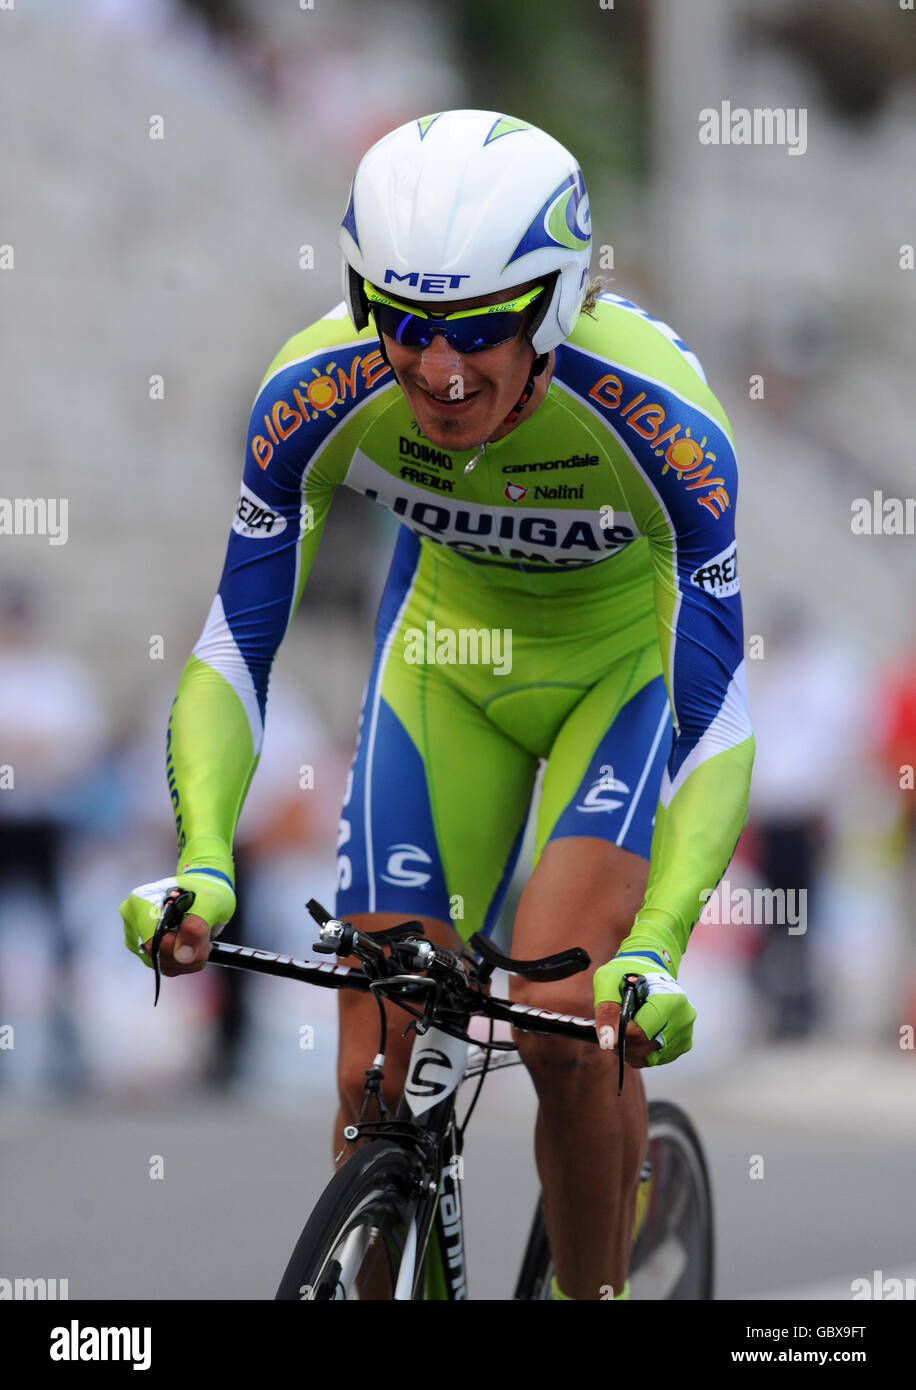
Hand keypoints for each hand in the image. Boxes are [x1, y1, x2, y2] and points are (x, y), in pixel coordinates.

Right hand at [120, 871, 234, 969]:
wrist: (204, 888)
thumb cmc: (206, 889)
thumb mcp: (210, 902)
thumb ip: (196, 926)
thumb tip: (183, 955)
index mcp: (142, 900)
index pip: (154, 942)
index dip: (181, 948)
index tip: (204, 942)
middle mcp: (132, 916)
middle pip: (156, 955)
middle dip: (188, 955)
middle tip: (206, 941)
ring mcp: (136, 932)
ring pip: (160, 964)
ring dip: (187, 960)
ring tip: (200, 940)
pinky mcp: (143, 946)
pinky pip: (163, 965)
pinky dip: (183, 962)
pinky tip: (192, 945)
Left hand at [593, 952, 695, 1067]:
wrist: (649, 968)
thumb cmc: (629, 971)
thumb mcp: (609, 979)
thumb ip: (606, 1008)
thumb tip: (608, 1038)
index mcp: (670, 1000)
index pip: (641, 1034)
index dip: (618, 1034)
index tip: (608, 1028)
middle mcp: (683, 1018)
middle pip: (644, 1048)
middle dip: (622, 1041)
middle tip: (613, 1025)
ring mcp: (685, 1032)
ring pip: (648, 1057)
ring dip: (630, 1047)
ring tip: (624, 1026)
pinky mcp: (682, 1043)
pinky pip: (654, 1058)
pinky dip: (640, 1050)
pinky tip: (636, 1031)